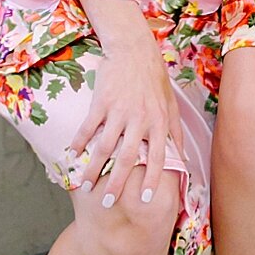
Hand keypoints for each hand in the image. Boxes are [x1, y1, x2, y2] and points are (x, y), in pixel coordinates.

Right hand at [70, 34, 183, 207]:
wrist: (134, 50)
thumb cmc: (154, 79)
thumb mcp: (171, 105)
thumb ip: (174, 132)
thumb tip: (182, 157)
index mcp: (159, 122)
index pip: (158, 158)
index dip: (152, 179)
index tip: (146, 200)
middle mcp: (140, 120)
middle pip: (127, 158)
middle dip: (117, 184)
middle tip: (108, 203)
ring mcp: (119, 111)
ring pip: (104, 147)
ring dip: (93, 170)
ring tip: (85, 187)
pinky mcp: (101, 102)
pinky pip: (88, 128)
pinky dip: (79, 144)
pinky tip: (72, 156)